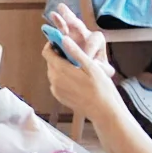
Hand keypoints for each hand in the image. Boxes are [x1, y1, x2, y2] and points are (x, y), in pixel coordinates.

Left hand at [42, 4, 118, 118]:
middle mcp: (54, 80)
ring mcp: (56, 89)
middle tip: (75, 56)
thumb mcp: (91, 67)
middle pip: (50, 61)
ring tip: (79, 69)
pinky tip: (77, 80)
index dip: (53, 45)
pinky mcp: (59, 96)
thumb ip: (75, 52)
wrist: (104, 112)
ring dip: (62, 67)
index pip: (47, 52)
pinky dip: (63, 78)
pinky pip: (57, 82)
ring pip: (53, 71)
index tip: (62, 42)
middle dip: (59, 56)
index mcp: (60, 70)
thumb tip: (64, 39)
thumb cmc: (101, 89)